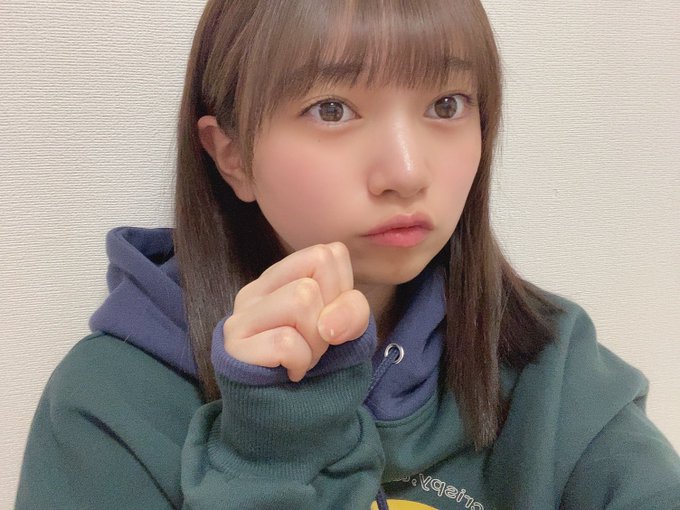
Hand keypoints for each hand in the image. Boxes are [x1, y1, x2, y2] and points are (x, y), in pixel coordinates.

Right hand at [223, 242, 370, 381]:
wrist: (286, 419)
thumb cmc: (315, 367)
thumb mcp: (345, 332)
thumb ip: (352, 312)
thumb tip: (330, 323)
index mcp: (283, 277)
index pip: (328, 254)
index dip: (343, 291)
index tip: (329, 320)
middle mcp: (256, 290)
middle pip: (314, 277)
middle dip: (327, 320)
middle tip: (313, 345)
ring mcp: (240, 317)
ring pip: (300, 300)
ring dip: (314, 343)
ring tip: (301, 358)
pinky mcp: (234, 348)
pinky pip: (286, 342)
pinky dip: (300, 363)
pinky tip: (289, 373)